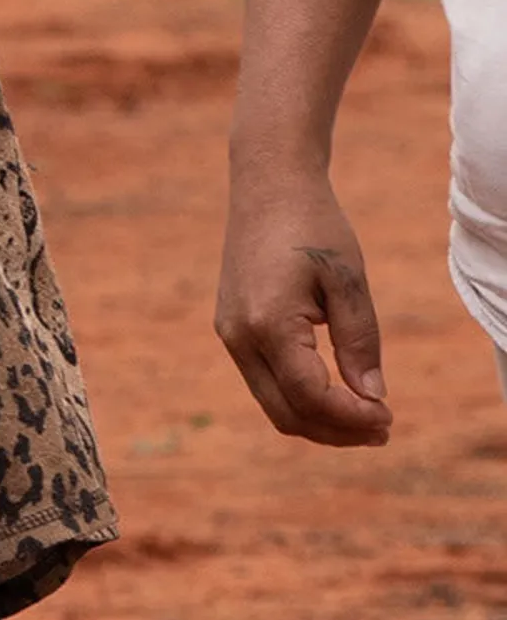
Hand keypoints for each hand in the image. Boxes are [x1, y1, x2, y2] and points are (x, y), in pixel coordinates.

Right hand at [216, 157, 392, 444]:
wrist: (268, 187)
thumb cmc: (314, 226)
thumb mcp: (348, 280)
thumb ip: (360, 341)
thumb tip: (373, 397)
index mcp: (267, 323)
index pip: (310, 395)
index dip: (351, 417)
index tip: (390, 416)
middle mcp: (239, 337)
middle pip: (286, 414)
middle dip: (337, 431)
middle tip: (384, 429)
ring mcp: (230, 336)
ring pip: (273, 405)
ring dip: (320, 421)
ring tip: (367, 418)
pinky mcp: (232, 331)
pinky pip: (266, 383)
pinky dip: (302, 400)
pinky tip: (338, 393)